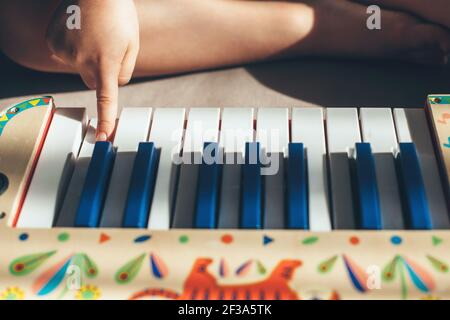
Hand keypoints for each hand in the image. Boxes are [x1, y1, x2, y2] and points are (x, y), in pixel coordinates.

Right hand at [46, 0, 139, 139]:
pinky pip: (65, 55)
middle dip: (100, 72)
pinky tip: (78, 31)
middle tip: (106, 49)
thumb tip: (111, 85)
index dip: (105, 120)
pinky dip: (72, 47)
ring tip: (92, 34)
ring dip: (86, 57)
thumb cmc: (119, 16)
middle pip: (93, 82)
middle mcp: (83, 61)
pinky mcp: (53, 43)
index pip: (106, 100)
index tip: (101, 138)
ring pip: (78, 67)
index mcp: (107, 63)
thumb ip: (124, 72)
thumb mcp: (132, 46)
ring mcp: (65, 52)